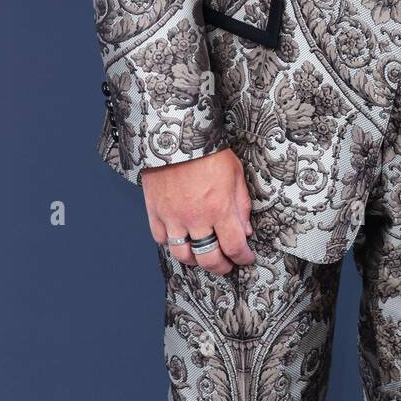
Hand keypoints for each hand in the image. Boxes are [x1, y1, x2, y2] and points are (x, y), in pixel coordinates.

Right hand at [143, 148, 255, 274]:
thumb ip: (241, 205)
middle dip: (221, 266)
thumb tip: (246, 230)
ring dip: (196, 260)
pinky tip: (181, 240)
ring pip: (183, 255)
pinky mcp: (155, 212)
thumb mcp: (236, 173)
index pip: (234, 246)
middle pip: (209, 258)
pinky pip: (161, 239)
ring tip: (203, 257)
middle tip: (226, 265)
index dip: (243, 257)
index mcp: (220, 208)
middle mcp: (196, 218)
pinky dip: (172, 244)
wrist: (176, 134)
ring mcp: (173, 218)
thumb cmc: (208, 151)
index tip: (246, 258)